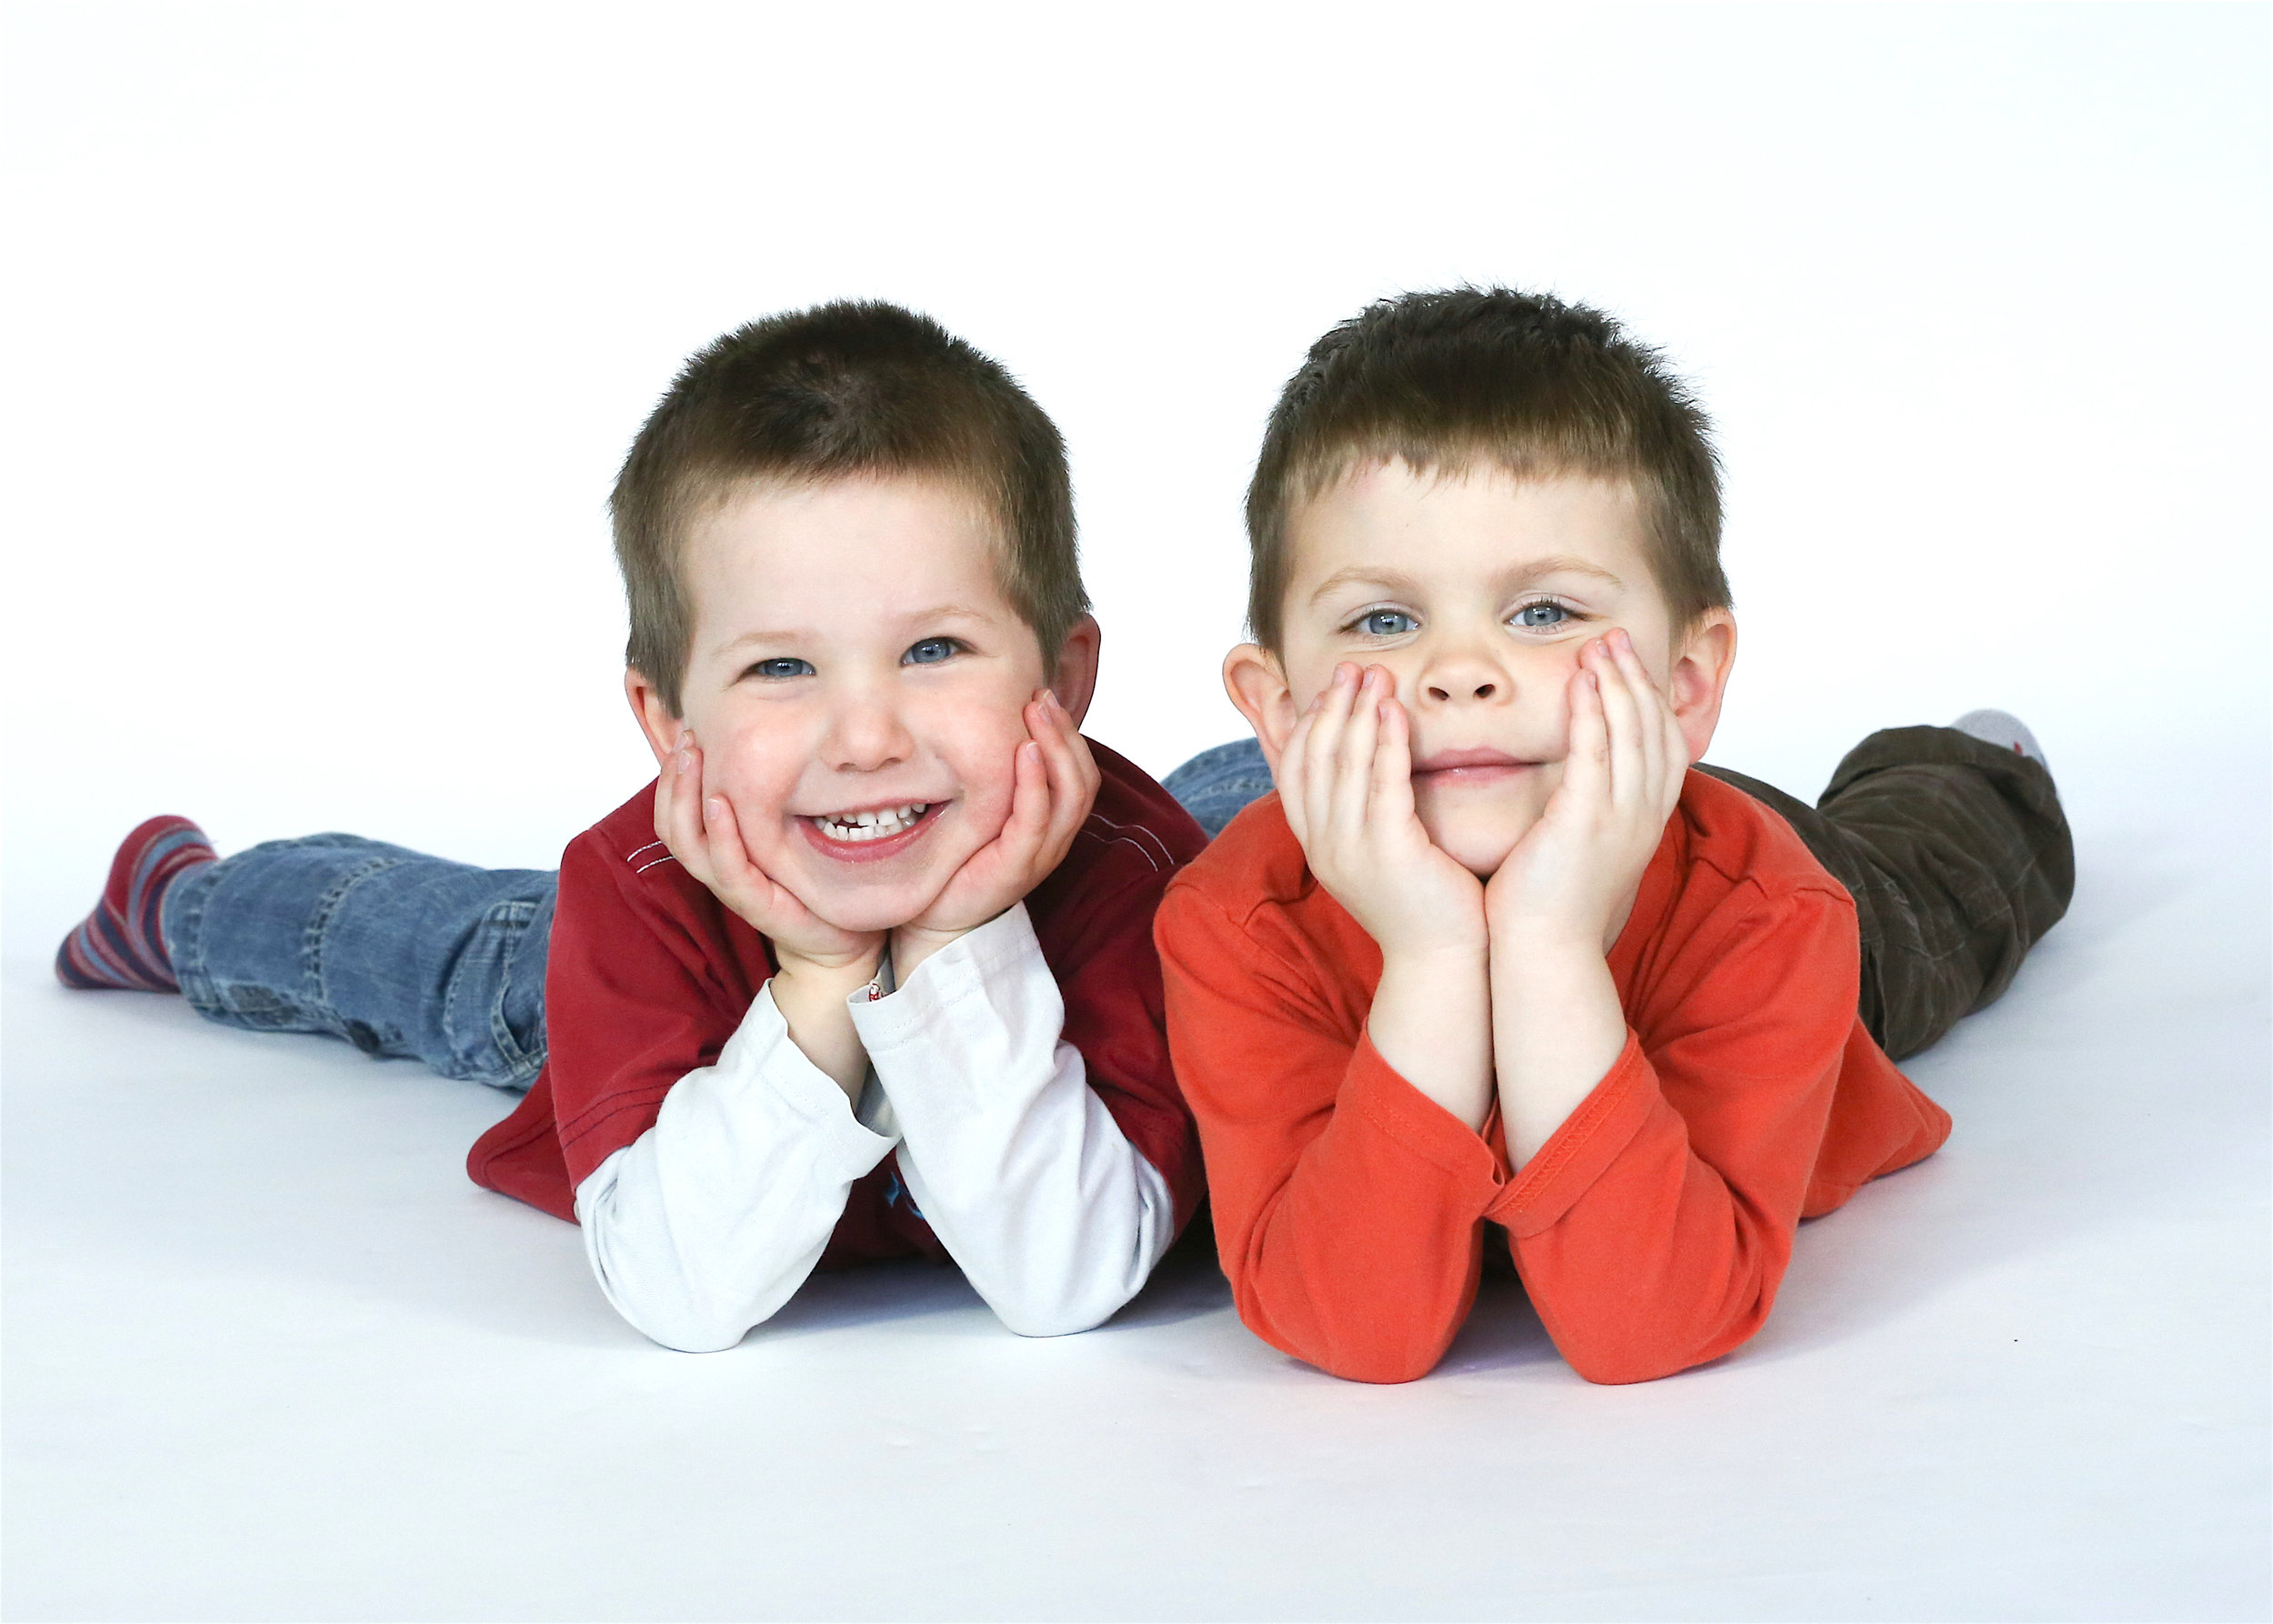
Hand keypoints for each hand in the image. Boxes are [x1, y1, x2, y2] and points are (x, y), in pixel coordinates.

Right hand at [656, 731, 883, 974]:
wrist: (838, 941)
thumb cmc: (810, 884)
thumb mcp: (782, 836)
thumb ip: (766, 807)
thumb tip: (767, 754)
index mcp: (718, 853)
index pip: (674, 813)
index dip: (671, 776)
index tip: (686, 733)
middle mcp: (717, 869)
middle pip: (672, 823)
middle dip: (673, 777)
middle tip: (686, 738)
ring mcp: (732, 887)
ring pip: (688, 842)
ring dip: (686, 796)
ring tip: (692, 759)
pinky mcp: (754, 902)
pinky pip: (726, 866)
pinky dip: (719, 833)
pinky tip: (719, 802)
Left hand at [891, 690, 1099, 979]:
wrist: (933, 922)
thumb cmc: (954, 864)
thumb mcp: (980, 814)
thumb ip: (993, 782)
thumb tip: (981, 728)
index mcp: (1050, 826)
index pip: (1080, 774)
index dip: (1069, 735)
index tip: (1044, 696)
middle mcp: (1054, 839)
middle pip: (1083, 779)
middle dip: (1066, 732)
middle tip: (1041, 695)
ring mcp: (1039, 855)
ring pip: (1071, 795)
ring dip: (1057, 748)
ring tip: (1038, 713)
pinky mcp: (1017, 868)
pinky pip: (1037, 820)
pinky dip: (1035, 783)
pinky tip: (1025, 751)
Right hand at [1280, 663, 1493, 1129]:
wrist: (1445, 964)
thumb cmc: (1425, 906)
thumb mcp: (1382, 856)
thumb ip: (1369, 815)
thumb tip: (1371, 774)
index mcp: (1319, 845)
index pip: (1294, 770)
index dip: (1308, 724)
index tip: (1330, 689)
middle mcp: (1324, 845)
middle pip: (1314, 759)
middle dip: (1331, 707)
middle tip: (1352, 667)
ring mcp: (1351, 850)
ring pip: (1343, 765)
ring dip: (1356, 713)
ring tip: (1373, 676)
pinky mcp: (1387, 853)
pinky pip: (1380, 785)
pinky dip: (1384, 743)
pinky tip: (1395, 713)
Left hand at [1484, 629, 1687, 955]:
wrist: (1544, 954)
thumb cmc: (1552, 906)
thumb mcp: (1585, 849)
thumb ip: (1591, 813)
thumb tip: (1581, 791)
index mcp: (1643, 821)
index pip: (1663, 745)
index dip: (1650, 700)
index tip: (1628, 665)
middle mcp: (1642, 816)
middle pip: (1654, 729)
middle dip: (1637, 678)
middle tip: (1615, 638)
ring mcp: (1619, 819)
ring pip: (1632, 734)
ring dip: (1618, 683)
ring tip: (1601, 645)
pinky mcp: (1585, 824)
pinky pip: (1596, 755)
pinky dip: (1593, 714)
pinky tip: (1583, 683)